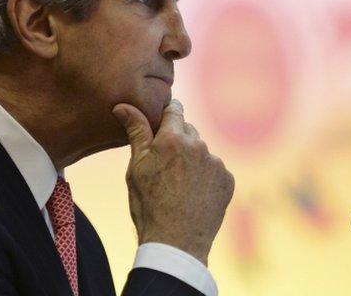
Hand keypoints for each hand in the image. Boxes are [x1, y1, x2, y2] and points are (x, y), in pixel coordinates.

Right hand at [112, 99, 233, 264]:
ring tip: (179, 185)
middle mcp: (198, 146)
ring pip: (202, 152)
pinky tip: (194, 195)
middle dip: (178, 141)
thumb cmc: (149, 206)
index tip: (161, 124)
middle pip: (188, 131)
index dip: (166, 115)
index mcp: (172, 139)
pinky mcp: (227, 180)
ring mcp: (216, 163)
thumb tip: (123, 105)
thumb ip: (136, 132)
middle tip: (165, 165)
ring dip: (192, 160)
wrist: (176, 244)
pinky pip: (215, 170)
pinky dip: (206, 177)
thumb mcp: (136, 168)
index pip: (174, 109)